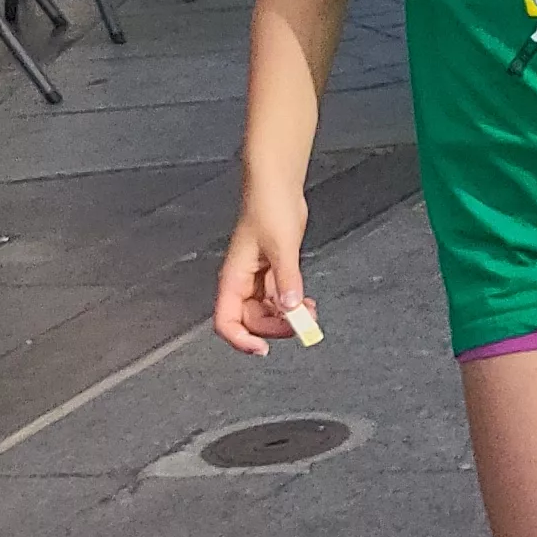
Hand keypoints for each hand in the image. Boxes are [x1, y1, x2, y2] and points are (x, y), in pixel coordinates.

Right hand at [213, 199, 308, 356]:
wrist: (278, 186)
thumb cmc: (269, 207)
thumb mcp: (282, 246)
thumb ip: (287, 278)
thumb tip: (291, 307)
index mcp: (234, 278)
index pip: (226, 321)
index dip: (241, 340)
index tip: (262, 349)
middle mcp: (242, 281)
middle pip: (251, 320)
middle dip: (276, 327)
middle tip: (302, 325)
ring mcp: (258, 277)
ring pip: (267, 310)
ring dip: (287, 316)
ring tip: (310, 312)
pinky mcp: (273, 270)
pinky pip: (279, 297)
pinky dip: (292, 304)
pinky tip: (306, 303)